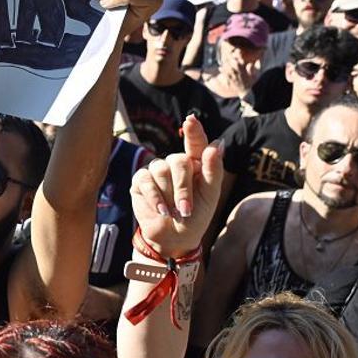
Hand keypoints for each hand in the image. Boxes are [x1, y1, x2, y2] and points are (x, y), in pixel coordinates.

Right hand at [129, 115, 221, 256]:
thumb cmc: (196, 215)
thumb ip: (213, 170)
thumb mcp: (210, 195)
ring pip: (161, 171)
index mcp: (196, 163)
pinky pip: (145, 181)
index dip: (194, 132)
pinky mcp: (140, 181)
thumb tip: (217, 142)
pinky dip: (155, 198)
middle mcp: (175, 163)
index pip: (195, 143)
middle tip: (186, 209)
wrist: (175, 236)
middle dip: (183, 188)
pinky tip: (162, 211)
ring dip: (169, 196)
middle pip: (178, 161)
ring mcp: (156, 171)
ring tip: (174, 214)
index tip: (191, 120)